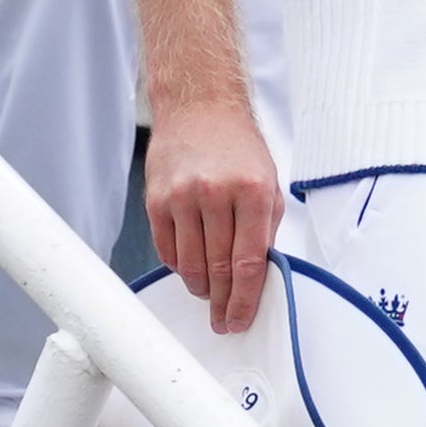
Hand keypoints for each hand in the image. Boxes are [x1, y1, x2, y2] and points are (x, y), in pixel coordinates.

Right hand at [146, 85, 282, 335]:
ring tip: (209, 294)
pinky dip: (179, 266)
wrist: (199, 107)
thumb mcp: (268, 182)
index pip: (249, 262)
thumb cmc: (238, 146)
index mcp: (254, 192)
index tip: (240, 319)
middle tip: (224, 319)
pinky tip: (189, 269)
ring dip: (200, 287)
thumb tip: (257, 274)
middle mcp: (217, 195)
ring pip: (190, 263)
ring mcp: (183, 197)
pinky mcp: (157, 199)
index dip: (244, 299)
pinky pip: (167, 248)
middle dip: (222, 302)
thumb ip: (265, 228)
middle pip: (218, 268)